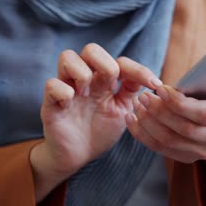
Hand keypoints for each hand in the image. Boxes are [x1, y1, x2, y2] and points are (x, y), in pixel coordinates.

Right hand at [30, 43, 161, 201]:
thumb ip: (132, 92)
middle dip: (105, 64)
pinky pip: (52, 84)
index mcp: (103, 80)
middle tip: (110, 87)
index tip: (155, 85)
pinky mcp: (50, 103)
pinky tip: (71, 104)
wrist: (79, 157)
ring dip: (82, 73)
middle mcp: (85, 79)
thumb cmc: (100, 131)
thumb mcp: (122, 111)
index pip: (120, 61)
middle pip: (91, 49)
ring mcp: (66, 88)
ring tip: (87, 95)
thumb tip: (151, 78)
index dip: (139, 69)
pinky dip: (64, 92)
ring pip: (67, 57)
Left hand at [126, 68, 205, 163]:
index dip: (180, 103)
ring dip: (149, 122)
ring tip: (138, 104)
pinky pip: (159, 150)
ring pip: (169, 141)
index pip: (203, 114)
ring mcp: (201, 152)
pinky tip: (133, 119)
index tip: (161, 88)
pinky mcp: (185, 158)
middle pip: (183, 129)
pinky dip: (143, 135)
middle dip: (160, 111)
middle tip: (144, 95)